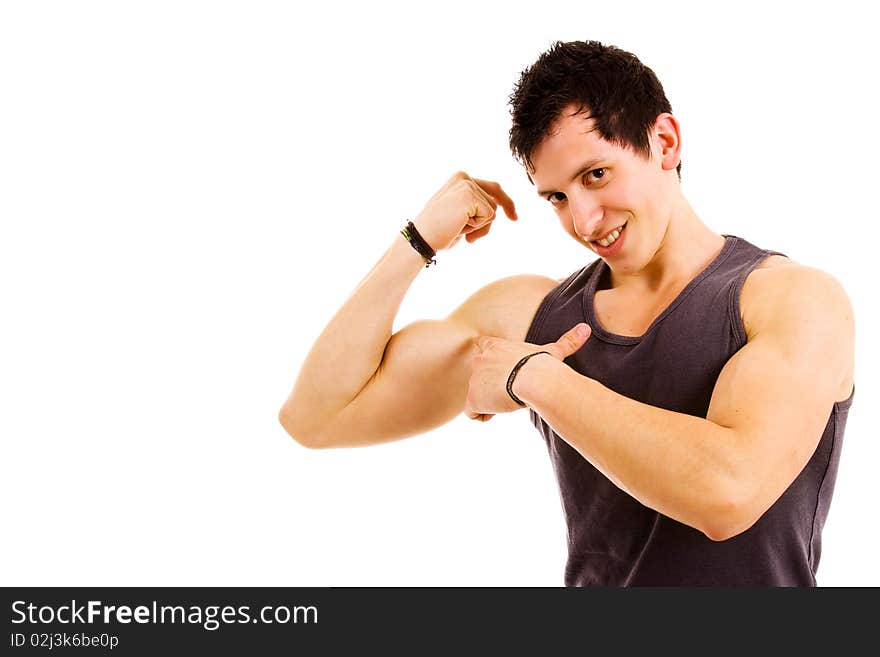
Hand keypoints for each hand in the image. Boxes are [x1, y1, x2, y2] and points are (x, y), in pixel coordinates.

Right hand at [412, 171, 517, 251]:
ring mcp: (467, 185)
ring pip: (492, 210)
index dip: (506, 203)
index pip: (492, 188)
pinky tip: (459, 227)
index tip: (515, 218)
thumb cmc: (438, 232)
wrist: (421, 238)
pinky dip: (477, 227)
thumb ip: (475, 207)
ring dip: (478, 227)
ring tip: (457, 228)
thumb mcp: (459, 215)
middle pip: (495, 199)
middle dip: (487, 222)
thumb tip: (497, 210)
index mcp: (460, 178)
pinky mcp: (470, 195)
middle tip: (473, 236)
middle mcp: (464, 177)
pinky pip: (489, 216)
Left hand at [464, 322, 591, 421]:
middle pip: (479, 375)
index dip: (489, 360)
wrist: (534, 382)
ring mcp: (474, 379)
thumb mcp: (554, 352)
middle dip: (491, 384)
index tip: (501, 371)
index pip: (481, 345)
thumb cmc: (543, 366)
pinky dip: (483, 415)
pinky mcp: (472, 398)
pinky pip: (472, 412)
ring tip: (509, 401)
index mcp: (494, 345)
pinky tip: (500, 413)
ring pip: (477, 395)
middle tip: (512, 390)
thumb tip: (586, 328)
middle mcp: (479, 359)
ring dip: (490, 401)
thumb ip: (567, 341)